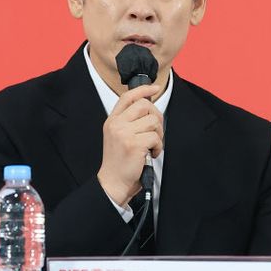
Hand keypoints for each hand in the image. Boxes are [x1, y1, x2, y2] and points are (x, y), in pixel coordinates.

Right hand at [97, 84, 163, 206]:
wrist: (113, 182)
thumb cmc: (119, 161)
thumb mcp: (117, 135)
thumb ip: (128, 121)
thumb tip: (148, 106)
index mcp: (112, 120)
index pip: (128, 97)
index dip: (143, 89)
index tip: (154, 88)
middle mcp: (116, 124)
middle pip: (144, 105)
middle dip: (156, 116)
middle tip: (156, 130)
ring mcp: (124, 134)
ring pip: (153, 121)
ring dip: (158, 134)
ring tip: (152, 145)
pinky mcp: (134, 145)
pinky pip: (155, 137)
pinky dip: (158, 146)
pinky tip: (151, 153)